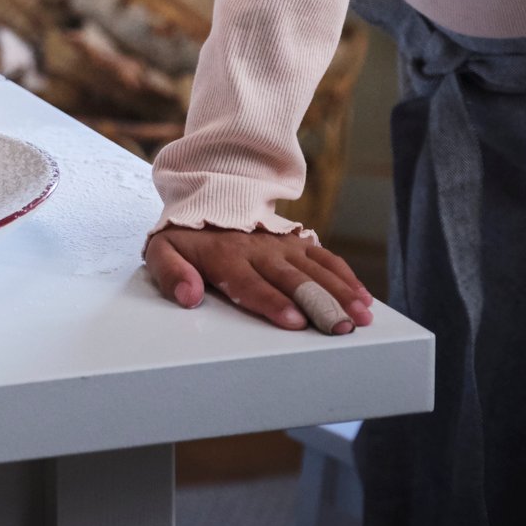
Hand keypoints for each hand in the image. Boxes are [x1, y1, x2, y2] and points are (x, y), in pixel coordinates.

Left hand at [145, 226, 374, 332]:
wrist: (205, 198)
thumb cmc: (185, 238)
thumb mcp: (162, 251)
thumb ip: (171, 274)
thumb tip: (188, 295)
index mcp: (225, 256)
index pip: (250, 282)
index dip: (272, 302)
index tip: (294, 320)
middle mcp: (257, 250)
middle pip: (291, 279)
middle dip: (318, 303)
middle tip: (340, 326)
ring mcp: (280, 244)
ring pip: (315, 269)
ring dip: (339, 292)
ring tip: (360, 316)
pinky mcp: (295, 241)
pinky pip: (324, 257)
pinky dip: (345, 276)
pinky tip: (363, 297)